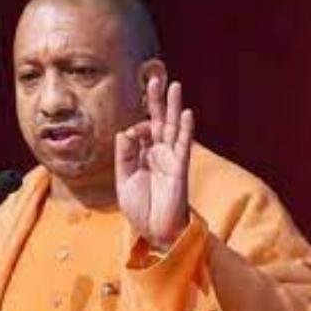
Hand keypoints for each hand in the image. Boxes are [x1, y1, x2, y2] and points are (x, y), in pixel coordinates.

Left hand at [115, 78, 193, 250]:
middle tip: (154, 78)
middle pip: (158, 121)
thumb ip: (124, 156)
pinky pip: (183, 145)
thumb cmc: (141, 209)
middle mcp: (157, 154)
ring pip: (172, 127)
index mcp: (142, 157)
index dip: (134, 129)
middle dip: (155, 101)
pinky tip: (186, 113)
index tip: (130, 136)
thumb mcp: (124, 181)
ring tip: (175, 85)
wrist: (156, 231)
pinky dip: (185, 129)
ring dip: (173, 107)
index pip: (139, 132)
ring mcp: (170, 159)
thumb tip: (124, 131)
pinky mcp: (180, 168)